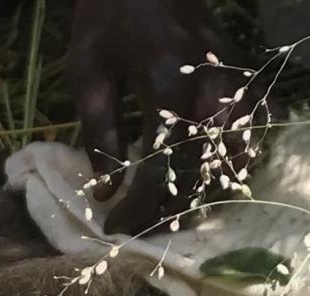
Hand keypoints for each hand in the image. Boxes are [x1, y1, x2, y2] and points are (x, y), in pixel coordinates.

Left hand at [68, 0, 264, 234]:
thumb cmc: (108, 22)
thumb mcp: (89, 76)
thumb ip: (100, 134)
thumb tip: (109, 189)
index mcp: (167, 90)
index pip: (162, 169)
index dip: (140, 206)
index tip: (117, 225)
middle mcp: (212, 89)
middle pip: (202, 171)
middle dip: (171, 207)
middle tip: (143, 225)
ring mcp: (236, 80)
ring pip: (236, 156)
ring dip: (204, 188)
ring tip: (169, 205)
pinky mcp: (245, 73)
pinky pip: (254, 128)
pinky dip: (233, 158)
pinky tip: (205, 170)